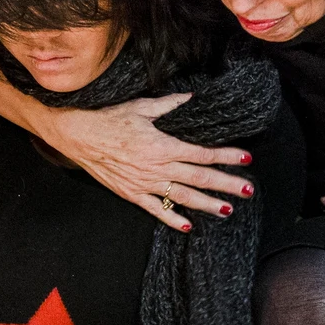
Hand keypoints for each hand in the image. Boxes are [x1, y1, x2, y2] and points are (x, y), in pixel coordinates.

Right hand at [37, 98, 257, 228]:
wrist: (76, 135)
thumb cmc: (107, 118)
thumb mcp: (140, 107)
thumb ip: (169, 105)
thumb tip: (191, 98)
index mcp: (162, 145)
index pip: (202, 153)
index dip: (225, 156)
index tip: (245, 159)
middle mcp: (156, 168)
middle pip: (199, 178)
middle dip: (226, 184)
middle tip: (248, 190)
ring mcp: (144, 184)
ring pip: (182, 197)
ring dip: (207, 204)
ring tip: (228, 210)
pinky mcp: (131, 193)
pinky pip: (156, 210)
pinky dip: (173, 219)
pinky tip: (189, 226)